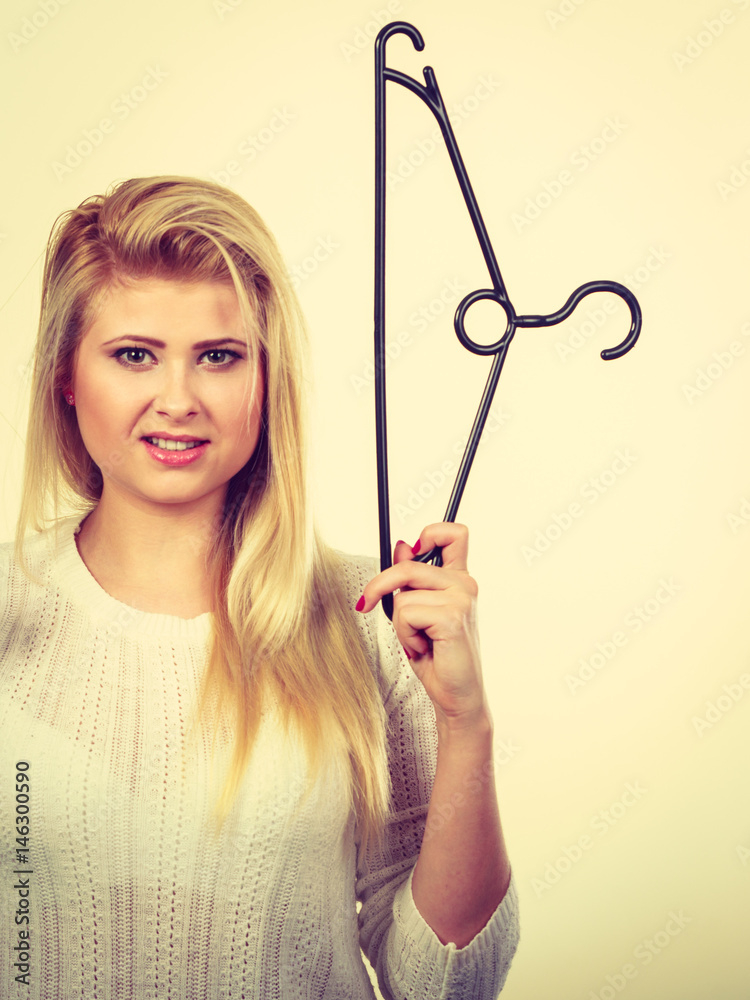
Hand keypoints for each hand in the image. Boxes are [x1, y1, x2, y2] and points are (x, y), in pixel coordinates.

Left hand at [356, 522, 489, 728]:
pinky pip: (406, 612)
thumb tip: (401, 546)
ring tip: (418, 640)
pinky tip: (423, 648)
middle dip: (380, 586)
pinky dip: (405, 635)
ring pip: (403, 594)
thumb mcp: (419, 612)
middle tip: (366, 603)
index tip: (411, 551)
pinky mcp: (452, 617)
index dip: (430, 532)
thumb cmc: (439, 657)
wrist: (456, 696)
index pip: (454, 533)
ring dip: (400, 623)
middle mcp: (464, 584)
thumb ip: (412, 580)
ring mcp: (461, 599)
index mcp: (459, 579)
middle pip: (409, 563)